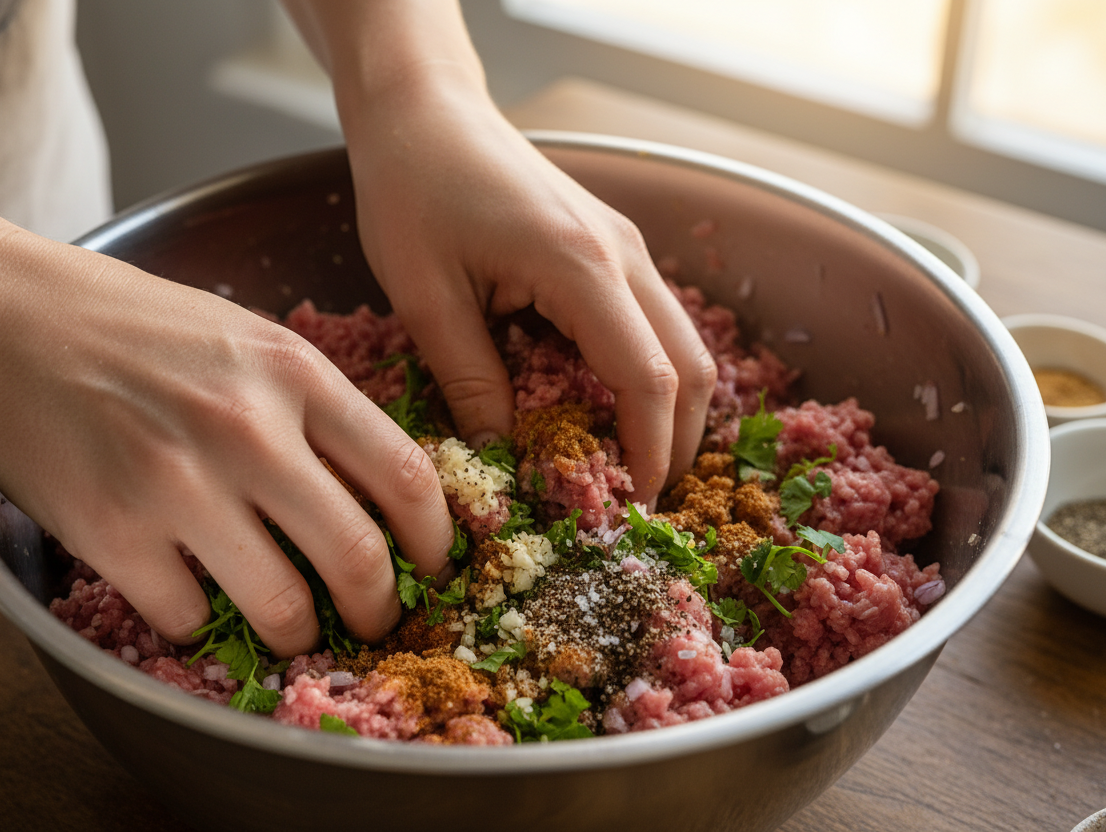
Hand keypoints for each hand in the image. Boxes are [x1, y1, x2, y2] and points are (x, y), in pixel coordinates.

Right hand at [0, 169, 454, 655]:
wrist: (8, 321)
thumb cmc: (136, 328)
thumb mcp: (251, 339)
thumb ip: (316, 407)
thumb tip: (380, 491)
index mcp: (294, 374)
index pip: (406, 476)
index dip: (436, 540)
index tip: (434, 566)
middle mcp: (248, 430)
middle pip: (359, 558)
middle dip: (380, 610)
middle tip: (374, 620)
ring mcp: (180, 486)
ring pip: (283, 608)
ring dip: (299, 633)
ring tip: (292, 625)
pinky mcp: (114, 534)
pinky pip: (191, 618)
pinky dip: (202, 620)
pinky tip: (192, 591)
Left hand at [343, 79, 716, 506]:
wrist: (424, 111)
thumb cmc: (413, 190)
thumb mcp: (425, 296)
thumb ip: (470, 380)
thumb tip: (502, 459)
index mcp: (581, 266)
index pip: (649, 379)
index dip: (650, 452)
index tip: (632, 510)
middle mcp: (624, 255)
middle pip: (692, 366)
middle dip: (676, 442)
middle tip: (634, 500)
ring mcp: (626, 247)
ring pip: (683, 345)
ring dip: (668, 410)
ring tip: (623, 465)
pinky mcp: (612, 247)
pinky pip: (654, 324)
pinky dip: (648, 375)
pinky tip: (604, 408)